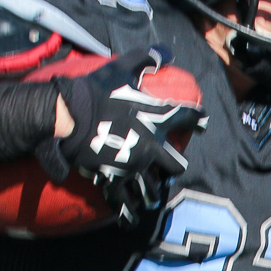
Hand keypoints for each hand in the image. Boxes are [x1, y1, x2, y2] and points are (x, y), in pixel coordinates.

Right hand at [37, 47, 204, 221]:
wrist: (67, 115)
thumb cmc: (95, 90)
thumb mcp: (121, 69)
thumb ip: (145, 59)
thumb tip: (165, 51)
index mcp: (156, 119)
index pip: (186, 117)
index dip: (197, 119)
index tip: (203, 123)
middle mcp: (150, 146)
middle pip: (175, 164)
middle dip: (173, 166)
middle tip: (170, 167)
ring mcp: (133, 166)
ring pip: (152, 187)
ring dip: (152, 191)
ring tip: (151, 195)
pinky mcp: (113, 178)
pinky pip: (123, 200)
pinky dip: (126, 211)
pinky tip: (130, 218)